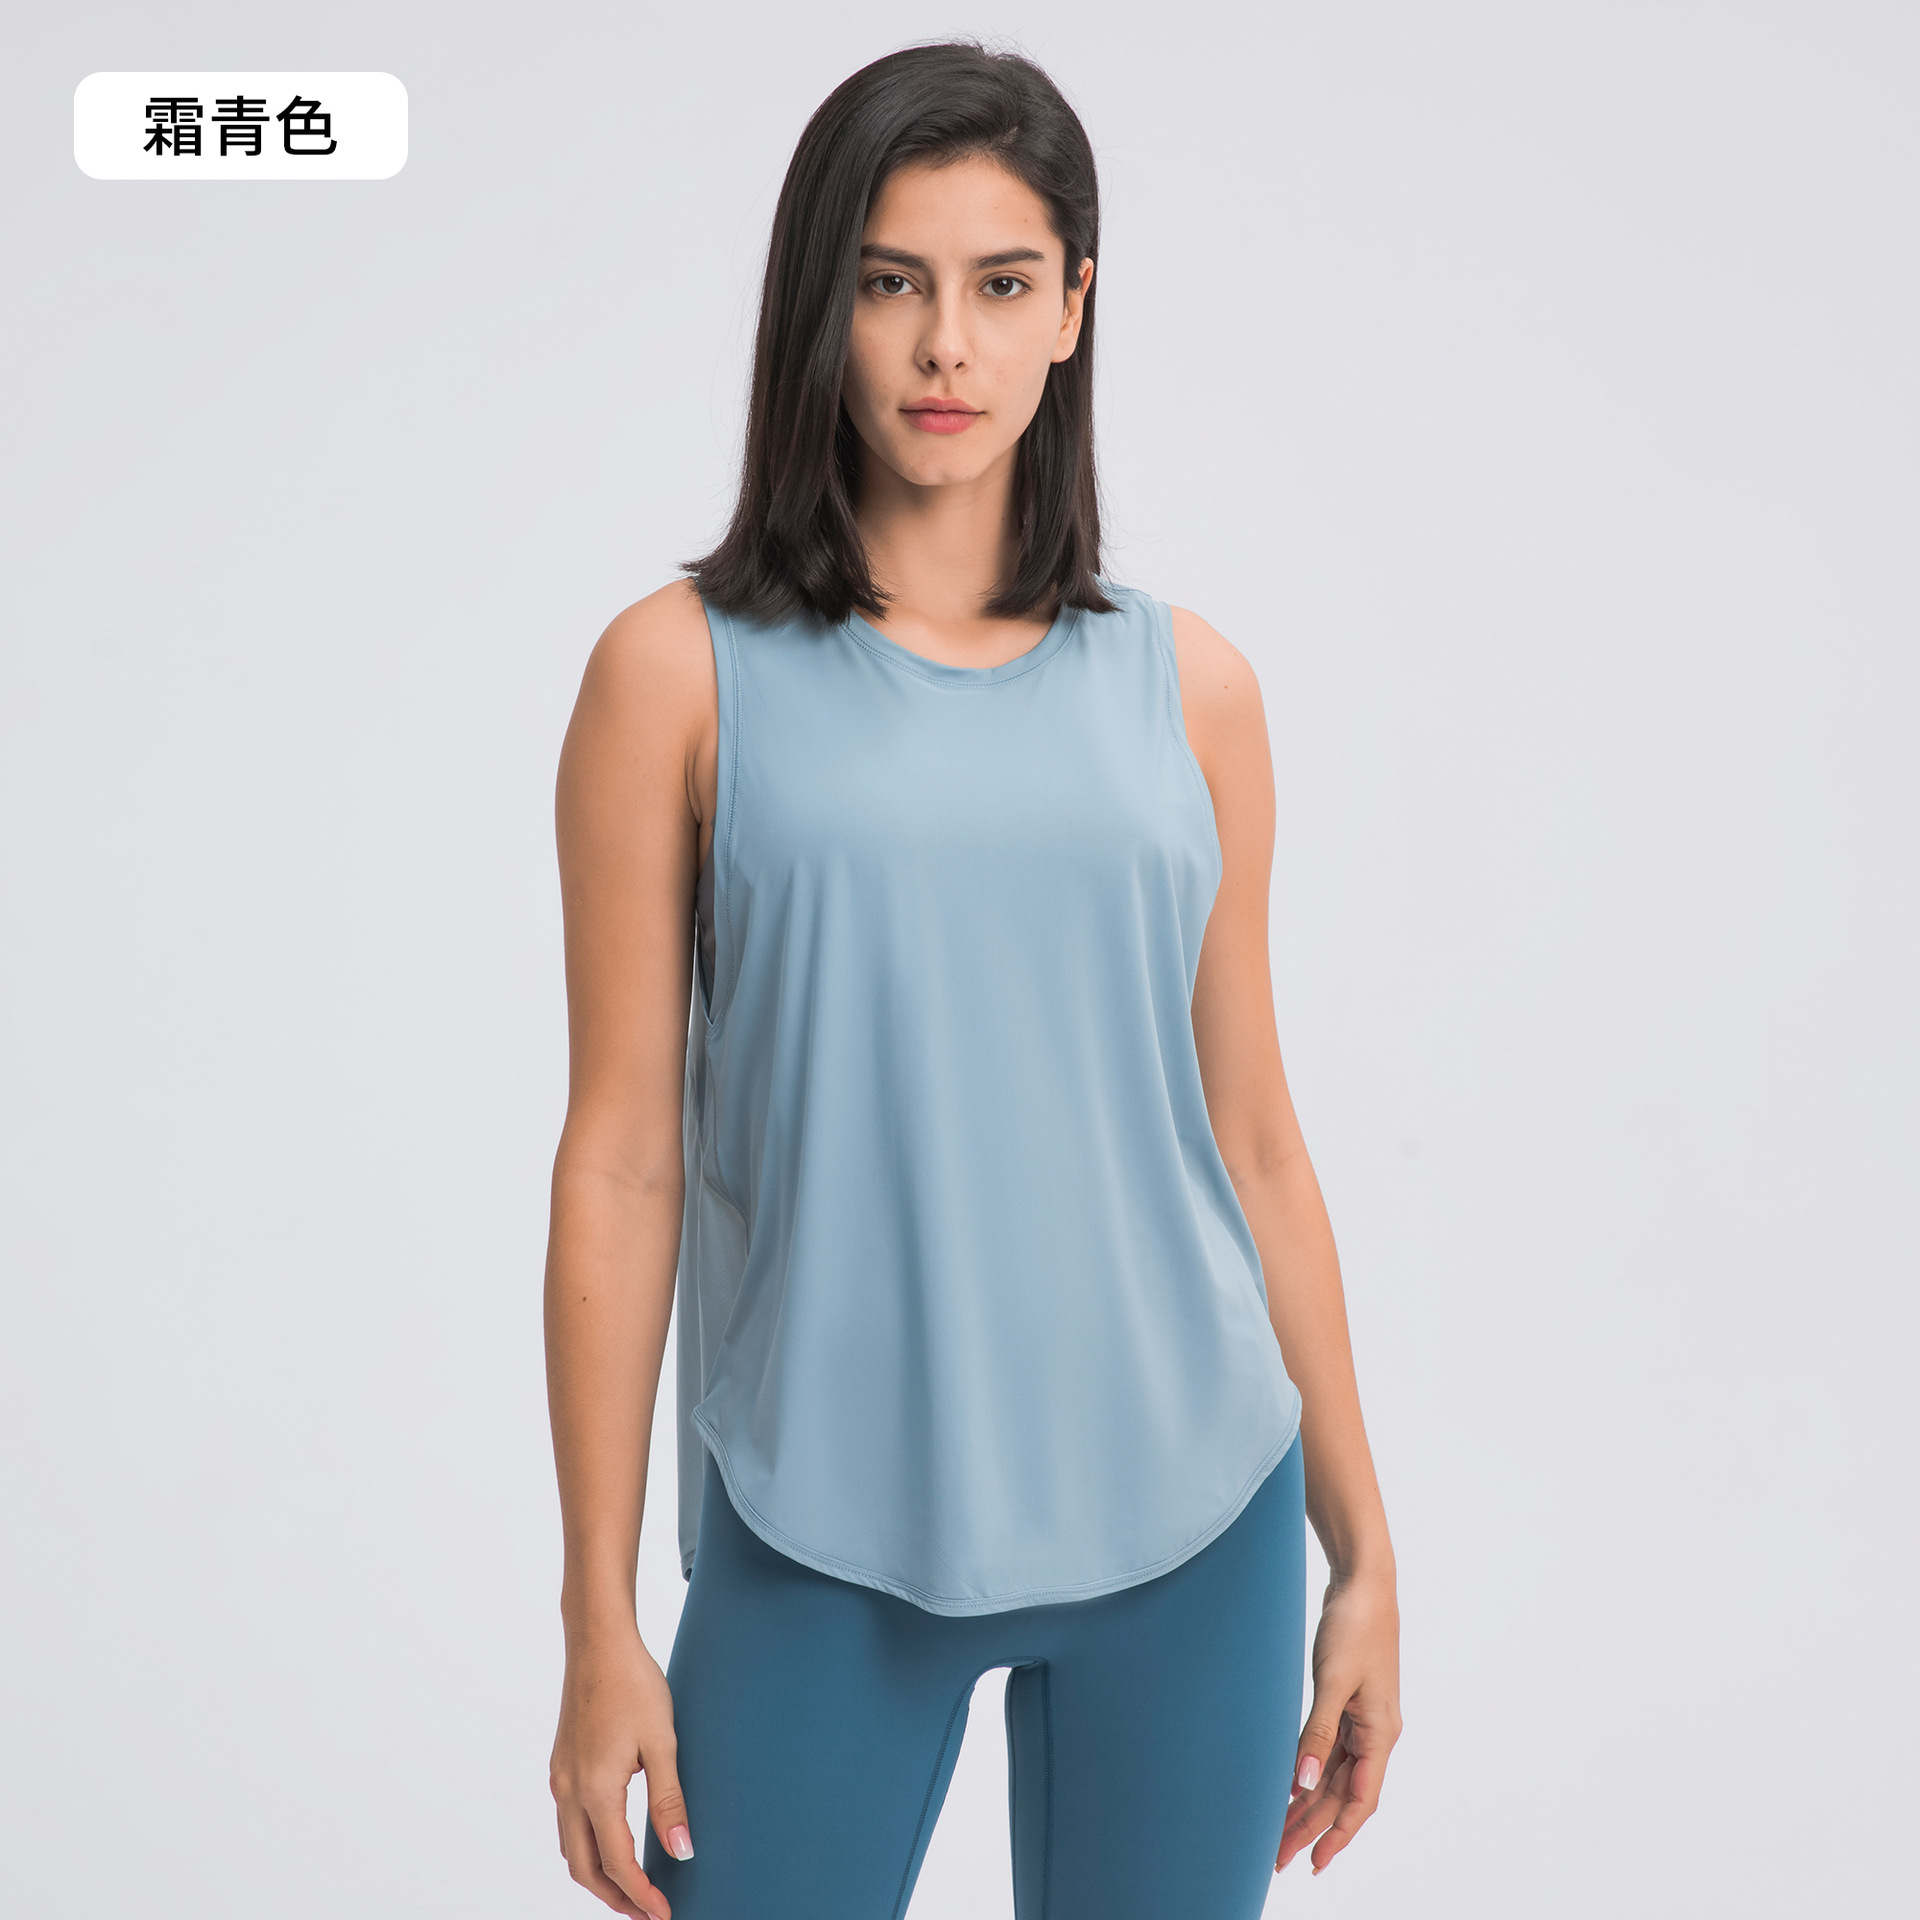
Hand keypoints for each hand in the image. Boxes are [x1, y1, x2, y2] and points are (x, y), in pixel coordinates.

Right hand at [551, 1626, 692, 1916]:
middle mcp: (568, 1791)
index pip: (617, 1863)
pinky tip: (611, 1841)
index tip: (663, 1914)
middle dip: (615, 1897)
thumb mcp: (662, 1742)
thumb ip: (669, 1802)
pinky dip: (588, 1846)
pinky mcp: (561, 1765)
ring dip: (598, 1875)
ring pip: (571, 1848)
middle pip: (584, 1868)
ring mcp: (560, 1778)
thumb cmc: (633, 1684)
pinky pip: (568, 1823)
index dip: (641, 1895)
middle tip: (646, 1913)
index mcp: (595, 1791)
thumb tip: (681, 1852)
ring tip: (631, 1887)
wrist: (598, 1643)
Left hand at [1277, 1564, 1400, 1877]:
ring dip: (1309, 1802)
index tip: (1313, 1863)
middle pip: (1343, 1793)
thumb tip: (1306, 1782)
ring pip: (1336, 1774)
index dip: (1337, 1835)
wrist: (1362, 1581)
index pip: (1360, 1800)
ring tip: (1278, 1829)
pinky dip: (1311, 1769)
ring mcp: (1362, 1717)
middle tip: (1278, 1855)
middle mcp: (1376, 1732)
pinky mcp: (1348, 1701)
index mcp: (1380, 1733)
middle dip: (1312, 1826)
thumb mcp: (1333, 1681)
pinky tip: (1290, 1783)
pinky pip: (1331, 1749)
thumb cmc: (1355, 1625)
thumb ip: (1319, 1733)